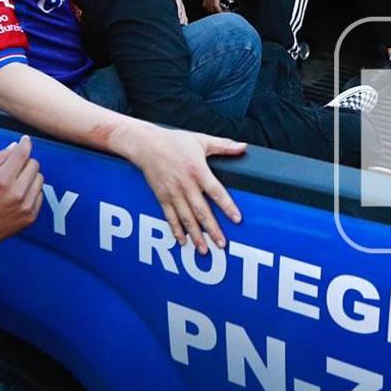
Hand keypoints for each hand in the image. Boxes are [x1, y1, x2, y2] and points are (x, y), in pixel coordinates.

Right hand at [0, 137, 44, 261]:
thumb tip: (15, 146)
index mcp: (1, 181)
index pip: (22, 155)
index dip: (25, 144)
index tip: (25, 140)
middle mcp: (17, 193)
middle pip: (34, 164)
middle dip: (24, 162)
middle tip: (12, 168)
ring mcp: (26, 206)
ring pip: (40, 178)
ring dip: (29, 176)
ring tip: (14, 183)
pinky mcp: (32, 216)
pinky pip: (40, 194)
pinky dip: (31, 191)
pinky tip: (17, 196)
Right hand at [130, 122, 244, 253]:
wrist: (147, 144)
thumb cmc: (175, 141)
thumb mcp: (201, 140)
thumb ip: (224, 146)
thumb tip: (243, 147)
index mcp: (198, 170)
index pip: (216, 192)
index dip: (227, 206)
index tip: (237, 219)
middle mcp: (186, 184)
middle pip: (201, 211)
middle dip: (212, 229)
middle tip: (222, 244)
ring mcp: (173, 193)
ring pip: (186, 218)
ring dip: (195, 235)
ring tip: (204, 250)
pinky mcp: (162, 197)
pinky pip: (169, 217)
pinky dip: (176, 230)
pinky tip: (182, 242)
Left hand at [202, 0, 239, 14]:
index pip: (205, 3)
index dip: (211, 9)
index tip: (218, 12)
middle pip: (207, 6)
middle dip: (214, 12)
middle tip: (222, 14)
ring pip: (210, 7)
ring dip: (217, 12)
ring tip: (224, 14)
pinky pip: (216, 4)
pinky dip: (219, 10)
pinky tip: (224, 12)